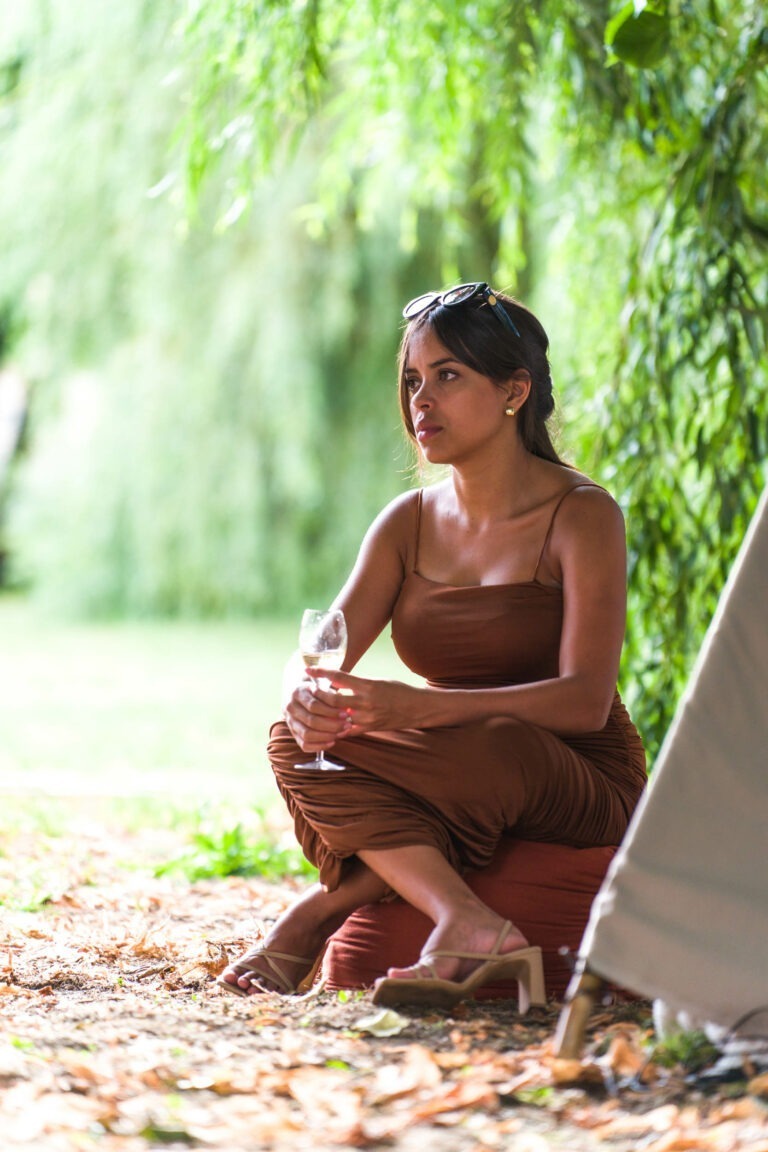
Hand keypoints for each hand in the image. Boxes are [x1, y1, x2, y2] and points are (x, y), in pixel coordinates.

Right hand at [283, 675, 351, 752]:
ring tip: (341, 734)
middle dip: (332, 726)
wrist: (299, 694)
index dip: (331, 712)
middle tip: (347, 726)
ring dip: (326, 737)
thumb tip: (347, 708)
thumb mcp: (322, 685)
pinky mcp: (293, 733)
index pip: (314, 706)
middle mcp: (290, 707)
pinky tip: (332, 742)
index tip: (346, 714)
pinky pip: (304, 744)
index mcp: (297, 693)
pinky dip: (319, 746)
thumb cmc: (316, 690)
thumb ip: (332, 695)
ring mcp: (290, 722)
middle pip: (311, 721)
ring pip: (307, 735)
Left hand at [303, 668, 420, 735]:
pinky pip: (347, 730)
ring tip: (317, 707)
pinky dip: (337, 728)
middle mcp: (366, 701)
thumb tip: (336, 682)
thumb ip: (357, 683)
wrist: (417, 708)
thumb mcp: (378, 681)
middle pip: (333, 699)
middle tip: (310, 691)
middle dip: (319, 695)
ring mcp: (368, 717)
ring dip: (326, 712)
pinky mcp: (370, 728)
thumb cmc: (398, 691)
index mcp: (368, 685)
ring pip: (338, 716)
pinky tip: (328, 725)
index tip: (308, 670)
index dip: (321, 673)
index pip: (339, 677)